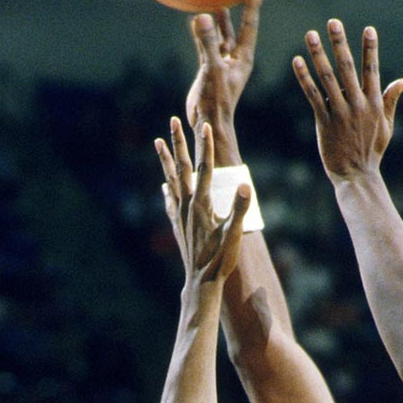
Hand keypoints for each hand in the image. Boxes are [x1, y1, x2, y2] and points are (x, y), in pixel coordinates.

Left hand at [156, 118, 250, 288]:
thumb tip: (244, 186)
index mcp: (201, 204)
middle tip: (172, 120)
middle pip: (181, 167)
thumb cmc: (220, 259)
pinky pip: (170, 200)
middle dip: (178, 142)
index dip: (204, 145)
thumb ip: (239, 209)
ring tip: (158, 142)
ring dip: (165, 160)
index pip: (204, 167)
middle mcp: (186, 204)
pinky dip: (167, 189)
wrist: (200, 282)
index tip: (203, 125)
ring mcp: (179, 214)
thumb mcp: (234, 234)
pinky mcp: (177, 224)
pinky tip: (164, 186)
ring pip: (170, 179)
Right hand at [185, 0, 263, 166]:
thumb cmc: (216, 99)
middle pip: (238, 28)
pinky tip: (194, 22)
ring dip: (219, 21)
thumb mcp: (212, 68)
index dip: (252, 6)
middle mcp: (235, 59)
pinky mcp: (209, 69)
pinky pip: (206, 46)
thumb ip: (207, 43)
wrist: (208, 122)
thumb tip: (203, 16)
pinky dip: (201, 34)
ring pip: (221, 37)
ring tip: (216, 0)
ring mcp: (222, 64)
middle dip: (238, 9)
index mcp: (243, 58)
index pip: (249, 26)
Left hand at [292, 19, 402, 183]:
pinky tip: (297, 61)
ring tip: (310, 35)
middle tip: (333, 22)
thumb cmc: (372, 150)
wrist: (357, 175)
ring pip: (327, 78)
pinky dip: (304, 78)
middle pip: (347, 68)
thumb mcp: (386, 125)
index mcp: (374, 103)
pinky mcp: (324, 122)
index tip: (368, 29)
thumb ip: (390, 100)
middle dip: (340, 43)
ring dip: (318, 55)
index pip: (372, 69)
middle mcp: (357, 104)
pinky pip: (313, 96)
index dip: (370, 49)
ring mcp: (340, 113)